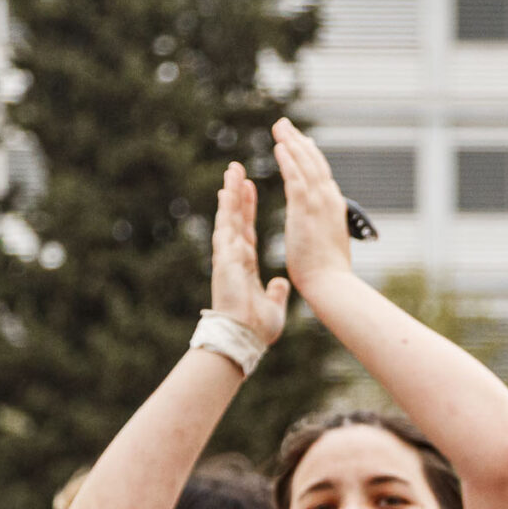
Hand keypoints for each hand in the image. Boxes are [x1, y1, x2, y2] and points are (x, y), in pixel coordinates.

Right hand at [208, 162, 290, 347]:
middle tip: (237, 169)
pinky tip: (227, 193)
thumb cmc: (256, 327)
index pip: (247, 230)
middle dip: (237, 194)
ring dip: (230, 194)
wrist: (245, 338)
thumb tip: (282, 283)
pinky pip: (226, 229)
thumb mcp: (273, 305)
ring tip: (232, 171)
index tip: (250, 189)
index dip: (247, 209)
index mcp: (245, 265)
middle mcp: (234, 256)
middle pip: (236, 218)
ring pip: (228, 218)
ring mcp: (228, 256)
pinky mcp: (225, 259)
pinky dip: (227, 211)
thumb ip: (276, 292)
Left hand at [268, 117, 351, 297]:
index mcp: (334, 208)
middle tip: (284, 124)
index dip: (309, 155)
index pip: (321, 174)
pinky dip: (289, 161)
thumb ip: (325, 227)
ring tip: (279, 126)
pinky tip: (279, 146)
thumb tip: (323, 226)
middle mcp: (329, 200)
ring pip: (306, 165)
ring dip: (292, 143)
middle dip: (298, 141)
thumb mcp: (329, 240)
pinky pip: (296, 179)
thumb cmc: (328, 271)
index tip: (298, 141)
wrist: (330, 283)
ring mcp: (319, 204)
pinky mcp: (306, 210)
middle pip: (314, 162)